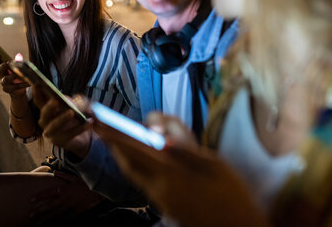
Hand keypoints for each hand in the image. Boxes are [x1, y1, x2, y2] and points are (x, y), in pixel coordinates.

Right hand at [0, 52, 27, 98]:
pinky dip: (21, 85)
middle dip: (3, 66)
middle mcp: (1, 74)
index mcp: (3, 66)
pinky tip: (28, 83)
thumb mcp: (19, 66)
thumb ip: (18, 61)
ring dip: (12, 76)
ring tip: (20, 75)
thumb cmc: (19, 73)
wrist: (20, 86)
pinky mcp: (8, 89)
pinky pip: (13, 87)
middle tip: (7, 63)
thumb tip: (19, 55)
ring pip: (5, 79)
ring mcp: (4, 82)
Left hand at [28, 171, 103, 221]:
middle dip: (39, 210)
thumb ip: (63, 175)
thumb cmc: (85, 184)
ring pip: (54, 214)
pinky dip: (56, 221)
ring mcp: (69, 207)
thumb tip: (53, 172)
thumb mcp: (74, 178)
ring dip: (45, 218)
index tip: (31, 200)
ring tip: (37, 221)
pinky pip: (63, 218)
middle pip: (49, 206)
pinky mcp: (74, 213)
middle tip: (30, 214)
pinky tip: (50, 224)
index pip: (49, 193)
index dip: (39, 197)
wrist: (97, 193)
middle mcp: (65, 199)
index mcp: (64, 190)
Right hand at [36, 93, 92, 158]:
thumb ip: (70, 101)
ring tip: (72, 112)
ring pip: (54, 126)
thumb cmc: (75, 117)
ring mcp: (51, 133)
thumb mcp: (74, 106)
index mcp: (46, 111)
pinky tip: (89, 122)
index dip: (37, 93)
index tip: (37, 84)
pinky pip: (70, 134)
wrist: (82, 137)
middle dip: (49, 107)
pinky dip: (80, 128)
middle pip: (44, 114)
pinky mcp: (60, 142)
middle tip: (56, 100)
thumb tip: (68, 100)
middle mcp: (45, 122)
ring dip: (63, 118)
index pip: (39, 101)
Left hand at [94, 117, 267, 226]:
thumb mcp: (215, 166)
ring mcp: (162, 201)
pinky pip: (144, 181)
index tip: (99, 123)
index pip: (136, 151)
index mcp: (173, 176)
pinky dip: (136, 165)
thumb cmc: (232, 195)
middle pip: (128, 164)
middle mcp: (161, 190)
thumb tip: (162, 140)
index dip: (115, 135)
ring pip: (135, 174)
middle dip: (113, 144)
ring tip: (114, 138)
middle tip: (100, 127)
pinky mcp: (166, 207)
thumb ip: (187, 151)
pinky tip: (139, 158)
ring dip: (123, 155)